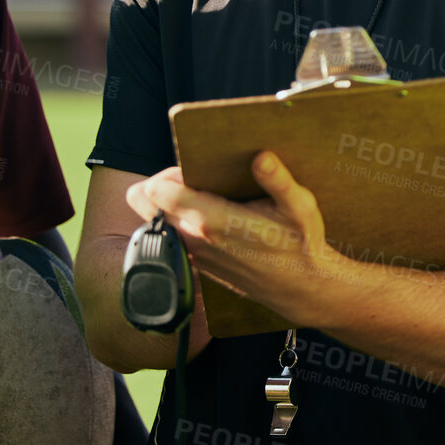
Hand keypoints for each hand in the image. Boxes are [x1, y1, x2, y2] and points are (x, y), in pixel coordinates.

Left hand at [124, 153, 337, 320]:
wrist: (300, 287)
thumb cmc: (300, 244)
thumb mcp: (299, 207)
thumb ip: (278, 180)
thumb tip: (261, 157)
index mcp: (213, 221)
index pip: (157, 191)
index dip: (170, 173)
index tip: (194, 169)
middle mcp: (194, 240)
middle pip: (144, 203)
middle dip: (161, 185)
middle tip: (193, 179)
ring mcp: (192, 256)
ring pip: (155, 221)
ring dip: (169, 205)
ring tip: (203, 197)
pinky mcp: (197, 265)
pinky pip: (170, 237)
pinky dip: (178, 224)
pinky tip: (210, 218)